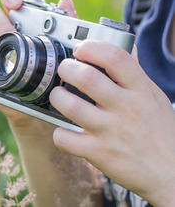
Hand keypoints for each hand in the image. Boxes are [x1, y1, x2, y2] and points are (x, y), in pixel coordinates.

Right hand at [0, 0, 76, 130]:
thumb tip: (65, 0)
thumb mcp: (65, 49)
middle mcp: (4, 34)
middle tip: (11, 31)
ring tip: (9, 52)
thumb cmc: (53, 74)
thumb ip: (66, 25)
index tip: (15, 2)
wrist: (44, 106)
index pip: (10, 1)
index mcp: (22, 22)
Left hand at [50, 40, 174, 205]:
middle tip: (64, 70)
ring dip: (57, 97)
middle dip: (66, 68)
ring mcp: (111, 131)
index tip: (80, 49)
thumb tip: (125, 47)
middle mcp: (126, 108)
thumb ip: (135, 73)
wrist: (173, 173)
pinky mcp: (99, 153)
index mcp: (140, 90)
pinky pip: (66, 139)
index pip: (115, 57)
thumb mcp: (153, 97)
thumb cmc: (161, 132)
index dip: (92, 48)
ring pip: (71, 106)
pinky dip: (59, 134)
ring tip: (58, 96)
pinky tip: (64, 130)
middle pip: (87, 78)